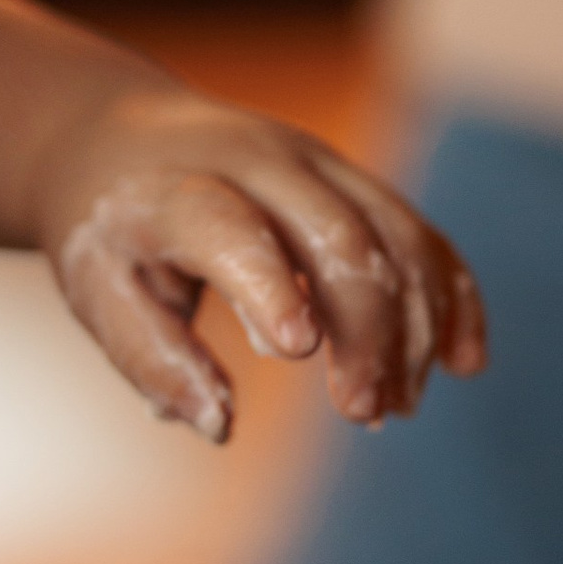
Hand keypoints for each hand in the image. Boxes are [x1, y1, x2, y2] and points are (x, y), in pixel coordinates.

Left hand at [34, 82, 485, 440]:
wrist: (112, 138)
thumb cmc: (106, 234)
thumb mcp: (98, 295)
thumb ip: (154, 358)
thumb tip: (221, 425)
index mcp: (173, 189)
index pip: (228, 226)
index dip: (266, 282)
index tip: (298, 352)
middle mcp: (252, 160)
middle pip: (337, 236)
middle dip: (367, 330)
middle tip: (366, 414)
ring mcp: (310, 161)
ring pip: (393, 231)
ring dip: (413, 324)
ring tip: (397, 406)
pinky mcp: (347, 176)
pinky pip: (417, 229)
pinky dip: (450, 292)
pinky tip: (464, 362)